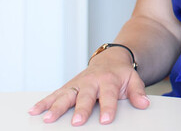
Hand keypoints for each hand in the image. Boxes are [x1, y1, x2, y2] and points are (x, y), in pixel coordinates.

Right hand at [28, 50, 149, 124]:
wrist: (111, 59)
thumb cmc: (121, 74)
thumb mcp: (133, 79)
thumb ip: (138, 92)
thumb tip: (145, 103)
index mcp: (109, 80)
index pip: (109, 95)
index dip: (108, 108)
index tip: (106, 120)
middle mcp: (91, 81)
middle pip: (85, 97)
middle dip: (80, 109)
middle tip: (76, 122)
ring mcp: (78, 84)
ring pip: (65, 95)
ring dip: (56, 107)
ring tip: (48, 118)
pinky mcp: (68, 86)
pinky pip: (54, 94)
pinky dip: (44, 102)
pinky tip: (34, 110)